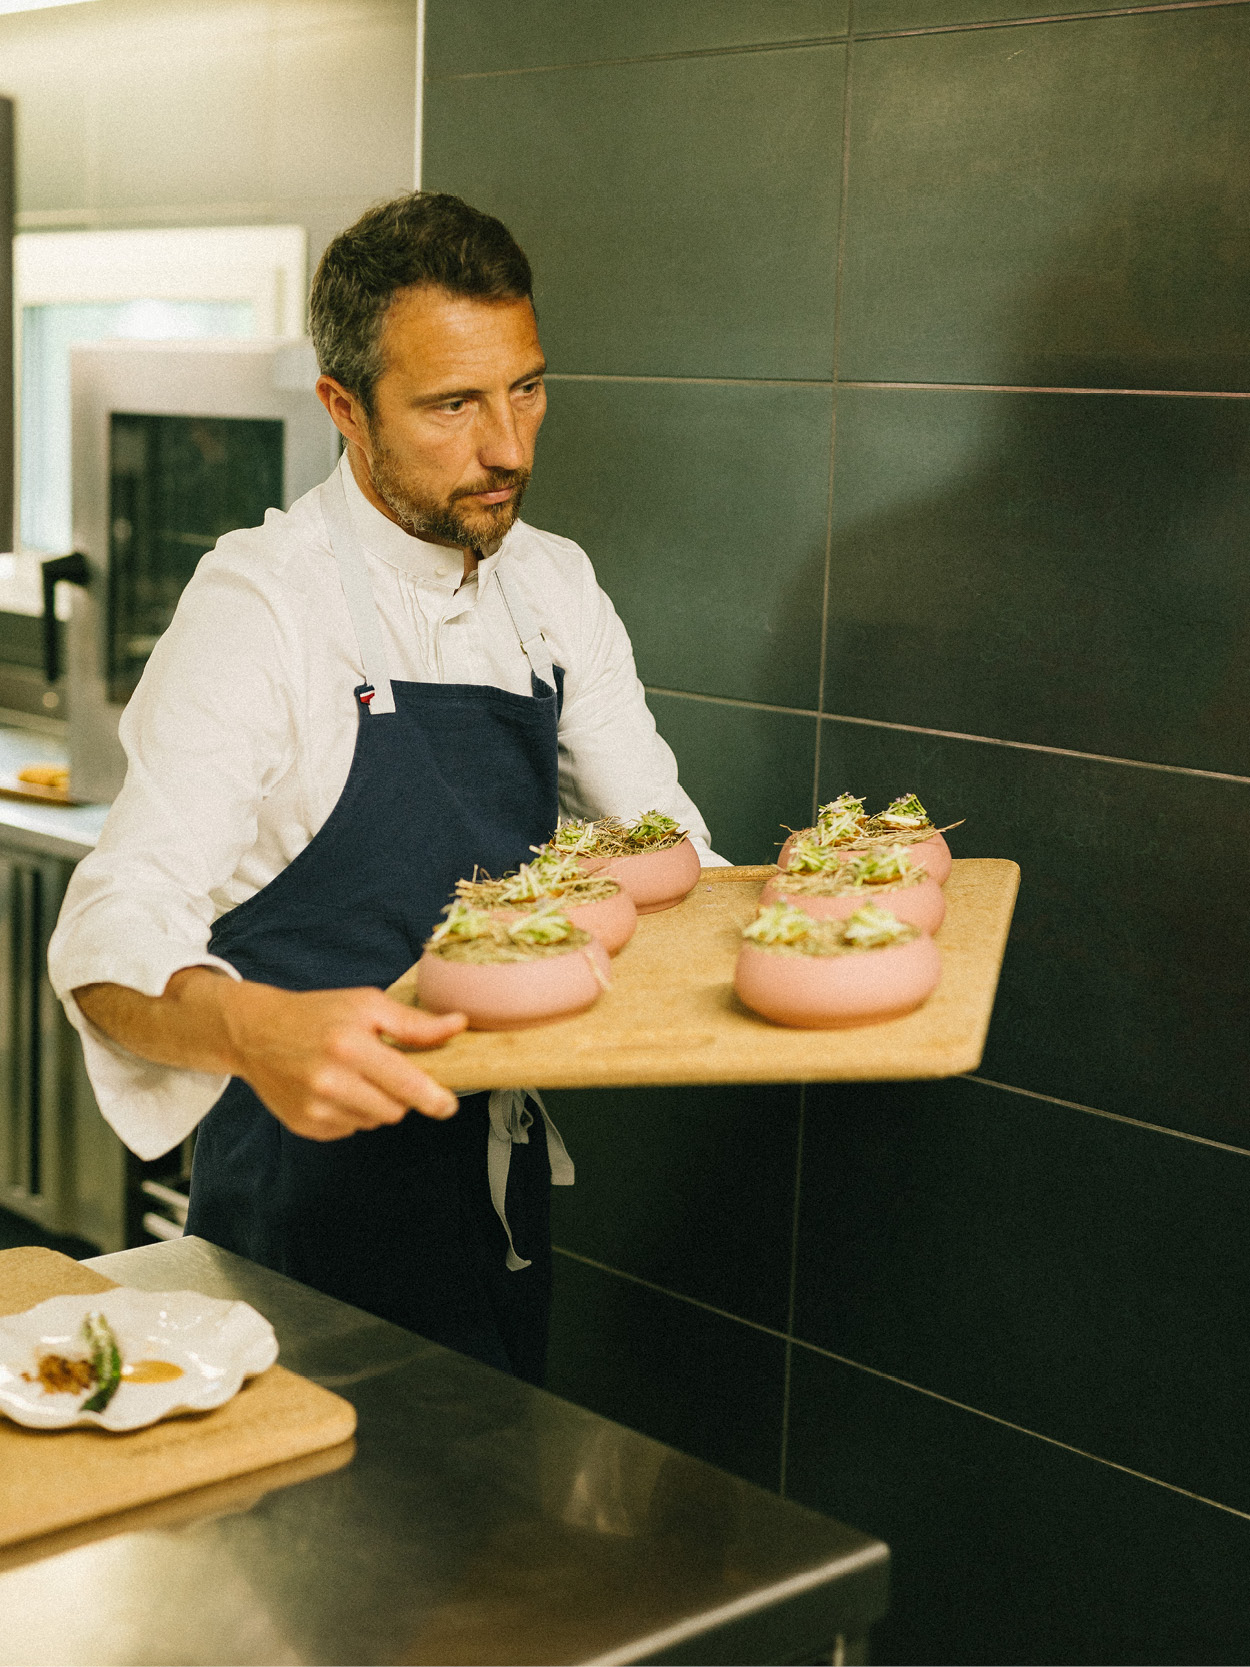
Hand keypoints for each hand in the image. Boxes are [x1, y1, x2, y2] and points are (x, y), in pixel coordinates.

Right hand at [218, 982, 466, 1140]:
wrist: (256, 1032)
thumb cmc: (317, 1013)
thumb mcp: (366, 1005)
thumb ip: (413, 1023)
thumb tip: (458, 1025)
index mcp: (350, 1047)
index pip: (405, 1084)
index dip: (433, 1098)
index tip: (448, 1106)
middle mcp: (331, 1082)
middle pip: (394, 1110)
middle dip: (400, 1095)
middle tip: (384, 1070)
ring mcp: (316, 1108)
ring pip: (373, 1122)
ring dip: (375, 1103)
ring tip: (354, 1075)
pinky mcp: (305, 1125)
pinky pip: (349, 1129)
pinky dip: (351, 1112)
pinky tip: (335, 1088)